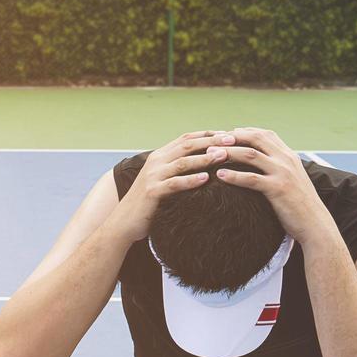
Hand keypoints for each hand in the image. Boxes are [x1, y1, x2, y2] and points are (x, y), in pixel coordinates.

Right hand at [112, 130, 237, 240]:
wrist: (124, 222)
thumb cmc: (148, 204)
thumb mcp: (162, 181)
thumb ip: (176, 170)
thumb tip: (202, 165)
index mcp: (160, 156)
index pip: (186, 139)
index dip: (208, 134)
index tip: (228, 134)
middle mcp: (156, 162)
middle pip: (187, 146)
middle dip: (211, 141)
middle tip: (232, 140)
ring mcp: (153, 176)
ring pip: (183, 162)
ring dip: (205, 158)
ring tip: (224, 156)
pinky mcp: (152, 192)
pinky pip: (174, 183)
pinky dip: (191, 180)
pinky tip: (206, 178)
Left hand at [212, 127, 337, 242]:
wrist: (315, 224)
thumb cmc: (300, 206)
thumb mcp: (292, 181)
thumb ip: (279, 169)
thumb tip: (262, 167)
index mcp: (289, 156)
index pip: (265, 134)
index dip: (244, 132)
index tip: (227, 134)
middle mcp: (286, 160)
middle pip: (256, 139)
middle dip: (233, 137)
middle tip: (214, 139)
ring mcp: (282, 173)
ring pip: (251, 155)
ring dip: (229, 152)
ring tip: (211, 154)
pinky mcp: (278, 189)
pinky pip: (251, 178)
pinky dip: (234, 175)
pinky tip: (219, 176)